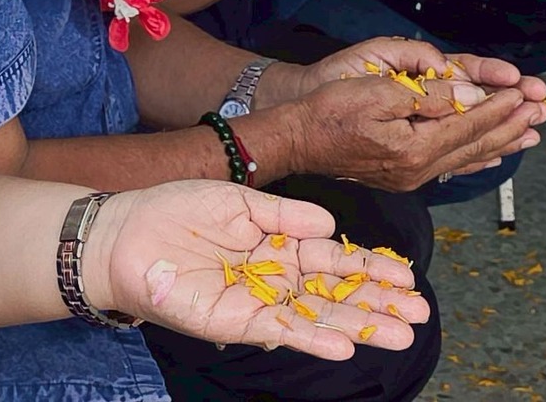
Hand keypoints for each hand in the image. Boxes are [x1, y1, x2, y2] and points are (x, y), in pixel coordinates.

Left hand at [90, 182, 429, 356]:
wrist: (124, 233)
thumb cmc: (174, 210)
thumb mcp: (237, 201)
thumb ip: (284, 215)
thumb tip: (330, 224)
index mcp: (278, 244)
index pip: (334, 258)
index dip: (370, 267)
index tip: (406, 276)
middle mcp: (274, 277)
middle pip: (336, 293)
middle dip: (379, 302)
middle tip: (421, 312)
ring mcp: (258, 301)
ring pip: (319, 316)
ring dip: (360, 325)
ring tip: (401, 334)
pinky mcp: (236, 320)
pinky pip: (281, 330)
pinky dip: (313, 338)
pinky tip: (345, 343)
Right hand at [275, 39, 545, 192]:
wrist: (296, 140)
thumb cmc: (329, 110)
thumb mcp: (377, 92)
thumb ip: (428, 96)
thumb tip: (471, 95)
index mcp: (414, 148)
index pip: (469, 123)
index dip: (499, 106)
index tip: (526, 92)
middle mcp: (419, 169)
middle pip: (475, 144)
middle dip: (510, 124)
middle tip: (542, 110)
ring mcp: (412, 176)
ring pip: (468, 157)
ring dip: (501, 142)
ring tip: (531, 133)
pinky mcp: (403, 176)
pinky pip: (451, 165)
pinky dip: (476, 157)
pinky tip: (491, 155)